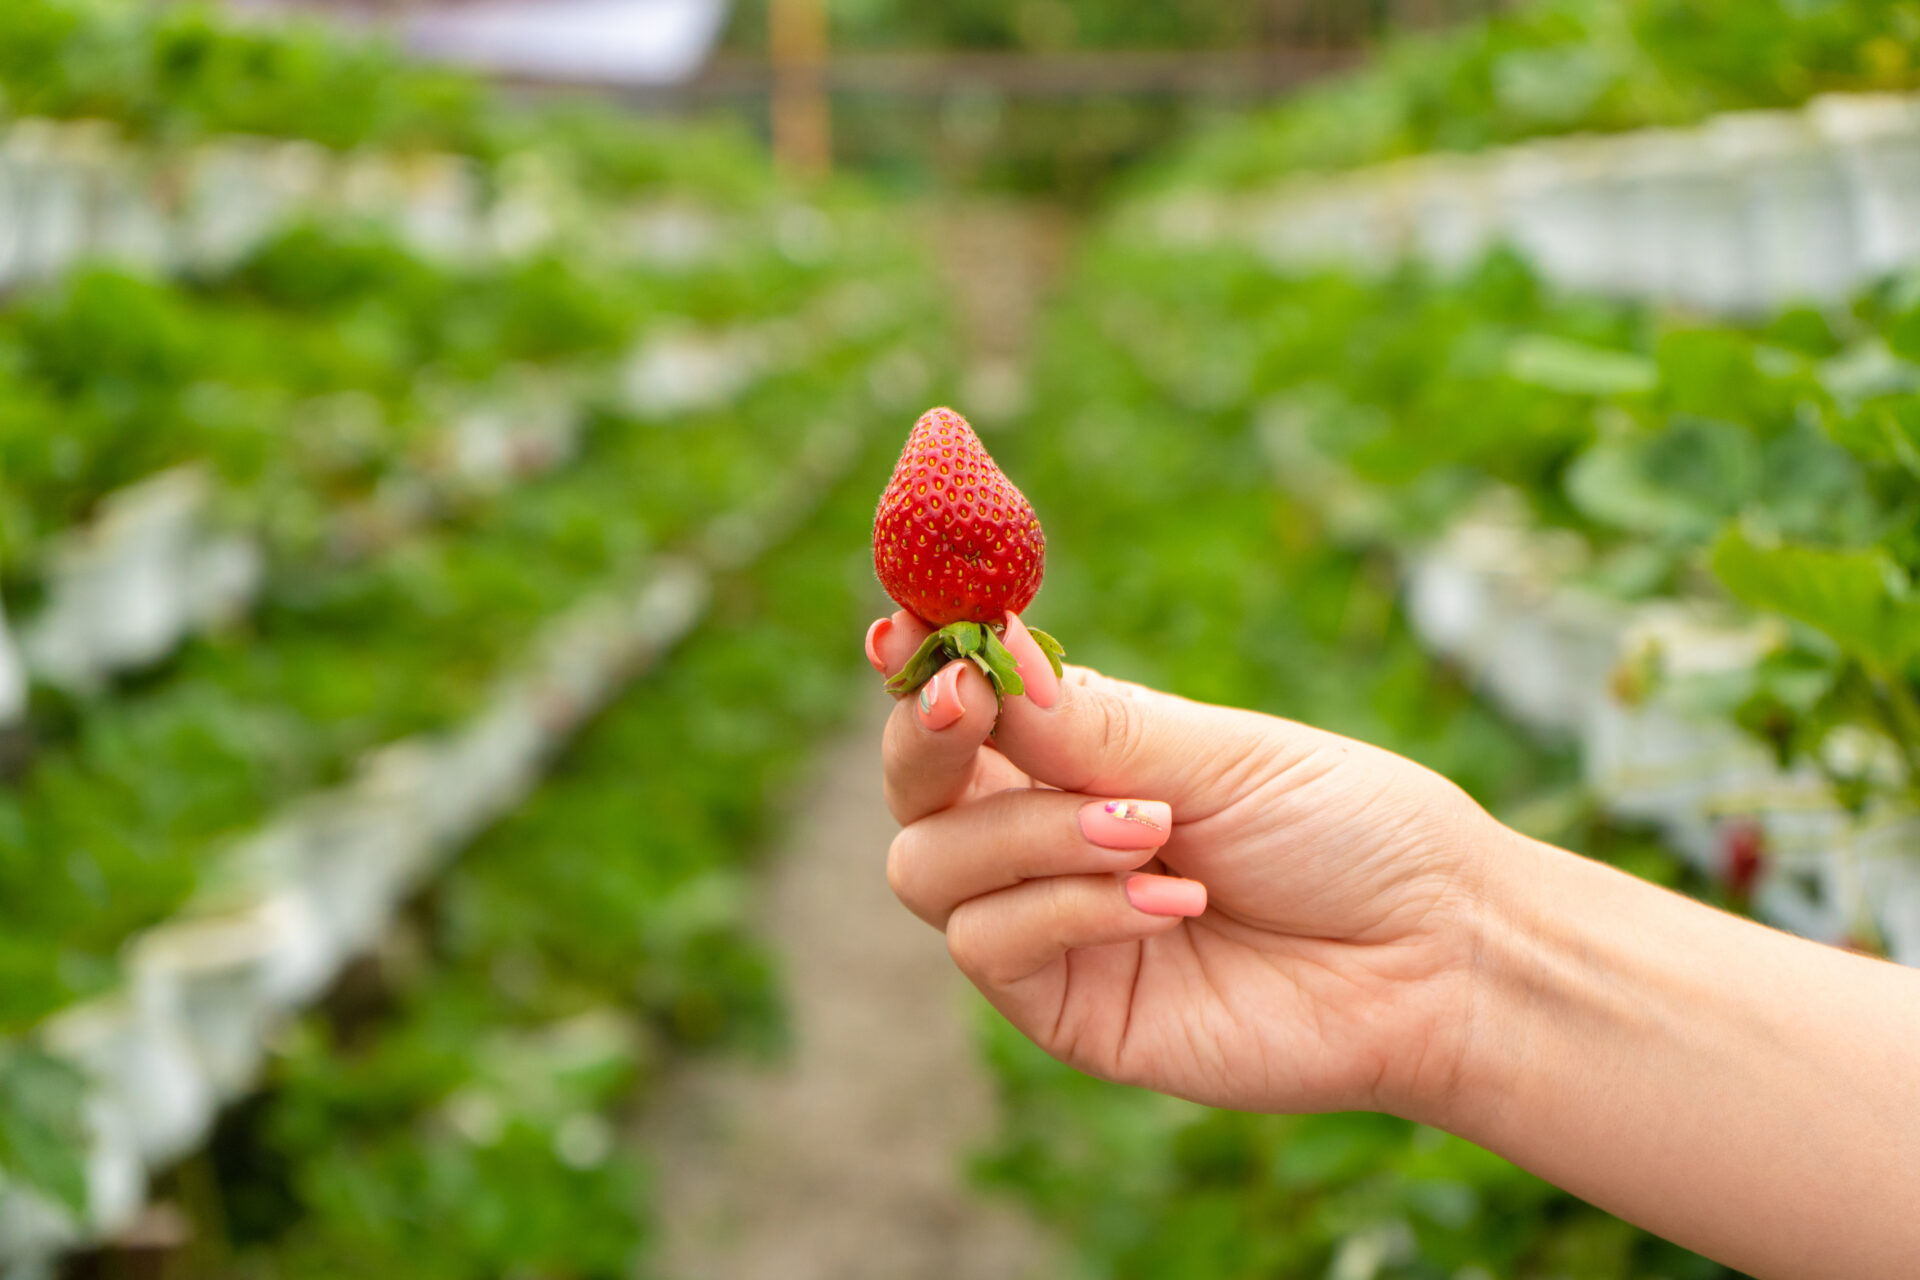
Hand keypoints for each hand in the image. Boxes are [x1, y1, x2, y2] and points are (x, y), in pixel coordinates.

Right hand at [867, 609, 1511, 1122]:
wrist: (1435, 956)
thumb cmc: (1347, 832)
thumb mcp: (1220, 754)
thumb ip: (1091, 725)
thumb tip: (978, 657)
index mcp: (1077, 756)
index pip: (960, 704)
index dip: (916, 664)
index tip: (901, 625)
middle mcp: (1043, 837)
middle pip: (913, 787)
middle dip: (929, 737)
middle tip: (971, 703)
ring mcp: (1048, 927)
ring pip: (929, 867)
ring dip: (1031, 835)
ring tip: (1152, 831)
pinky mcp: (1064, 1009)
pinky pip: (993, 946)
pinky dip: (1073, 908)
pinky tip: (1171, 901)